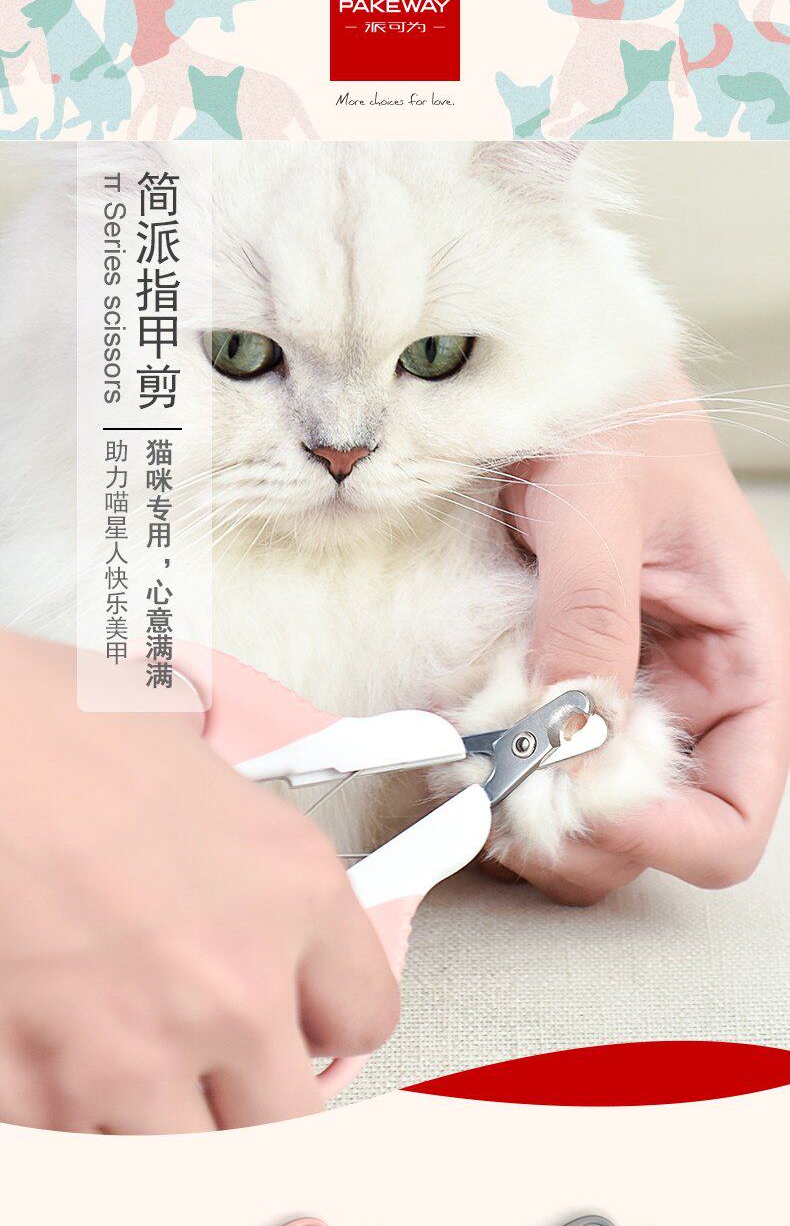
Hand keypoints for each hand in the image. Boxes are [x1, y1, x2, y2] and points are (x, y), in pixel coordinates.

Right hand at [0, 632, 396, 1131]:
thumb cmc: (55, 726)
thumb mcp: (200, 773)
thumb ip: (246, 868)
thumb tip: (253, 911)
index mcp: (290, 892)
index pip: (364, 1017)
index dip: (327, 1023)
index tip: (303, 1023)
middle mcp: (230, 987)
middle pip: (290, 1125)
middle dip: (254, 1103)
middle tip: (220, 1073)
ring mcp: (132, 1054)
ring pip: (186, 1163)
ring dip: (161, 1124)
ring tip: (128, 1065)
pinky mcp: (33, 1090)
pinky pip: (78, 1154)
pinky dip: (72, 1121)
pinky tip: (59, 1060)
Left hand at [499, 372, 789, 903]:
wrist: (570, 385)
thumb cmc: (616, 425)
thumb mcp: (602, 508)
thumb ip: (591, 612)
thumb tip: (574, 726)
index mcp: (742, 665)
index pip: (735, 815)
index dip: (666, 840)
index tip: (578, 805)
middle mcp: (690, 702)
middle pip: (652, 839)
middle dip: (577, 835)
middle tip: (500, 790)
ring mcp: (625, 703)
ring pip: (587, 819)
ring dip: (525, 815)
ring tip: (471, 766)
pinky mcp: (566, 690)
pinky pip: (536, 769)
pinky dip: (496, 776)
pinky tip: (459, 739)